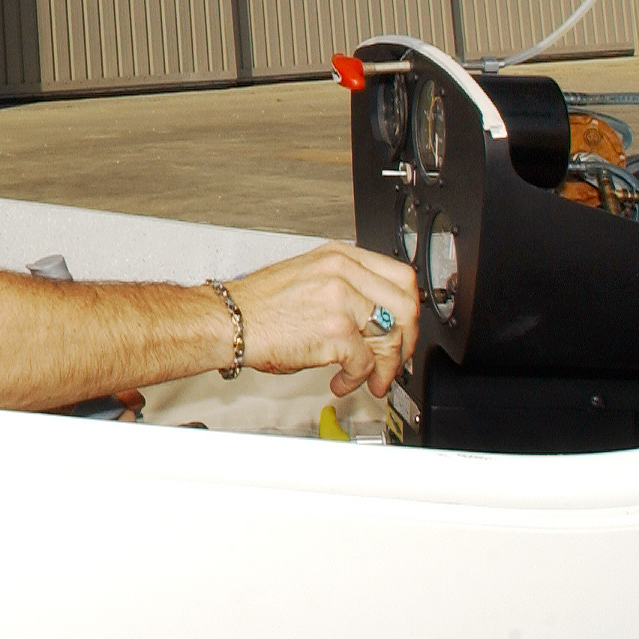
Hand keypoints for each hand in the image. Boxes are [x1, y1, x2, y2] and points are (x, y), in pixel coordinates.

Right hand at [225, 243, 419, 397]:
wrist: (227, 321)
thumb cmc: (259, 305)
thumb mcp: (309, 276)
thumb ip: (347, 286)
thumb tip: (377, 315)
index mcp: (340, 257)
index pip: (401, 277)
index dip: (410, 309)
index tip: (404, 328)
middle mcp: (344, 273)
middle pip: (406, 306)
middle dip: (406, 341)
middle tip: (396, 359)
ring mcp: (341, 300)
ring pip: (391, 338)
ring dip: (384, 368)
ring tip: (370, 379)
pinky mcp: (335, 331)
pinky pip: (366, 362)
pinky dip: (357, 380)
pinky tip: (341, 382)